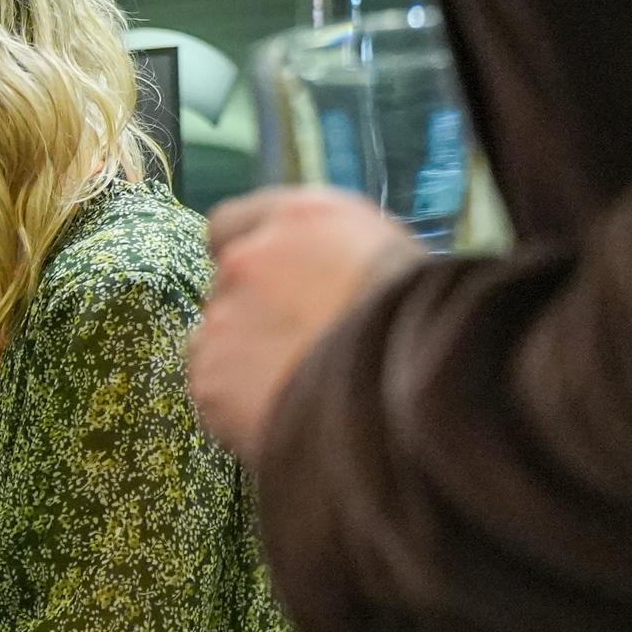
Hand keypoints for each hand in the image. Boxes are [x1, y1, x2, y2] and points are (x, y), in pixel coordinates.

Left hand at [195, 185, 420, 459]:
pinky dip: (240, 404)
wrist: (409, 390)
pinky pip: (214, 388)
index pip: (234, 223)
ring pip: (218, 338)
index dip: (248, 255)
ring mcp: (222, 319)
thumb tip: (317, 276)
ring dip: (245, 358)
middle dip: (255, 313)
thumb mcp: (388, 256)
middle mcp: (249, 259)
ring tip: (299, 386)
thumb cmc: (422, 320)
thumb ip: (331, 255)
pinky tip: (285, 412)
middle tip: (299, 345)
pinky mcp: (209, 377)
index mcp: (300, 219)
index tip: (264, 280)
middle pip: (228, 285)